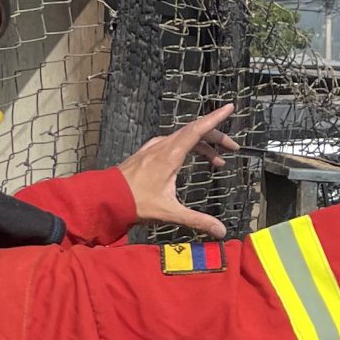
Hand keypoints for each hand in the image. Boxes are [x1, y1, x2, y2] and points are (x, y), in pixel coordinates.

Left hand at [118, 104, 238, 235]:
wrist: (106, 197)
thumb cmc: (136, 203)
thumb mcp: (170, 213)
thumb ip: (197, 220)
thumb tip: (221, 231)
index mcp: (170, 155)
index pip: (197, 130)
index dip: (215, 119)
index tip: (229, 108)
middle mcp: (162, 147)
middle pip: (194, 133)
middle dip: (216, 138)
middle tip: (233, 148)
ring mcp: (153, 148)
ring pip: (183, 138)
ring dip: (203, 146)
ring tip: (216, 162)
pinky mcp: (146, 154)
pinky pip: (171, 142)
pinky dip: (187, 147)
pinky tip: (188, 159)